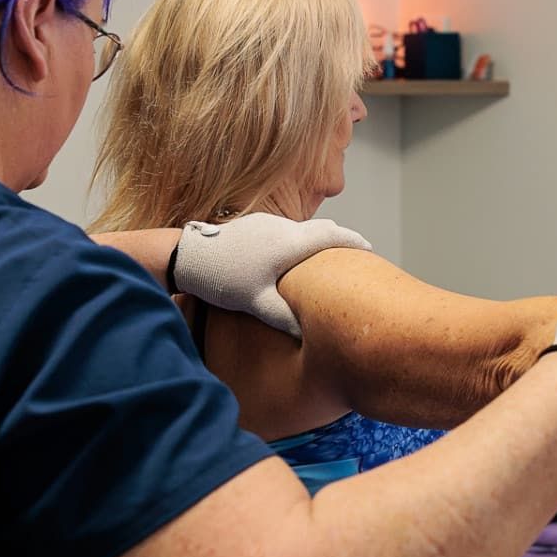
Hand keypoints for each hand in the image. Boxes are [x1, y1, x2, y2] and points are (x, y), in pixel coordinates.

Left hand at [172, 214, 370, 336]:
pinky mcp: (253, 223)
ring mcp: (267, 223)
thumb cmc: (222, 278)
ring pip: (302, 229)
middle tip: (354, 256)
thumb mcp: (255, 302)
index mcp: (289, 243)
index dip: (354, 242)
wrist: (188, 255)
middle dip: (340, 240)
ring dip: (316, 241)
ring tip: (325, 260)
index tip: (369, 249)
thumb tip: (308, 333)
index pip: (332, 236)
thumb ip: (284, 316)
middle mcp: (282, 227)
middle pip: (321, 229)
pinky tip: (292, 258)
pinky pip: (285, 230)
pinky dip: (298, 240)